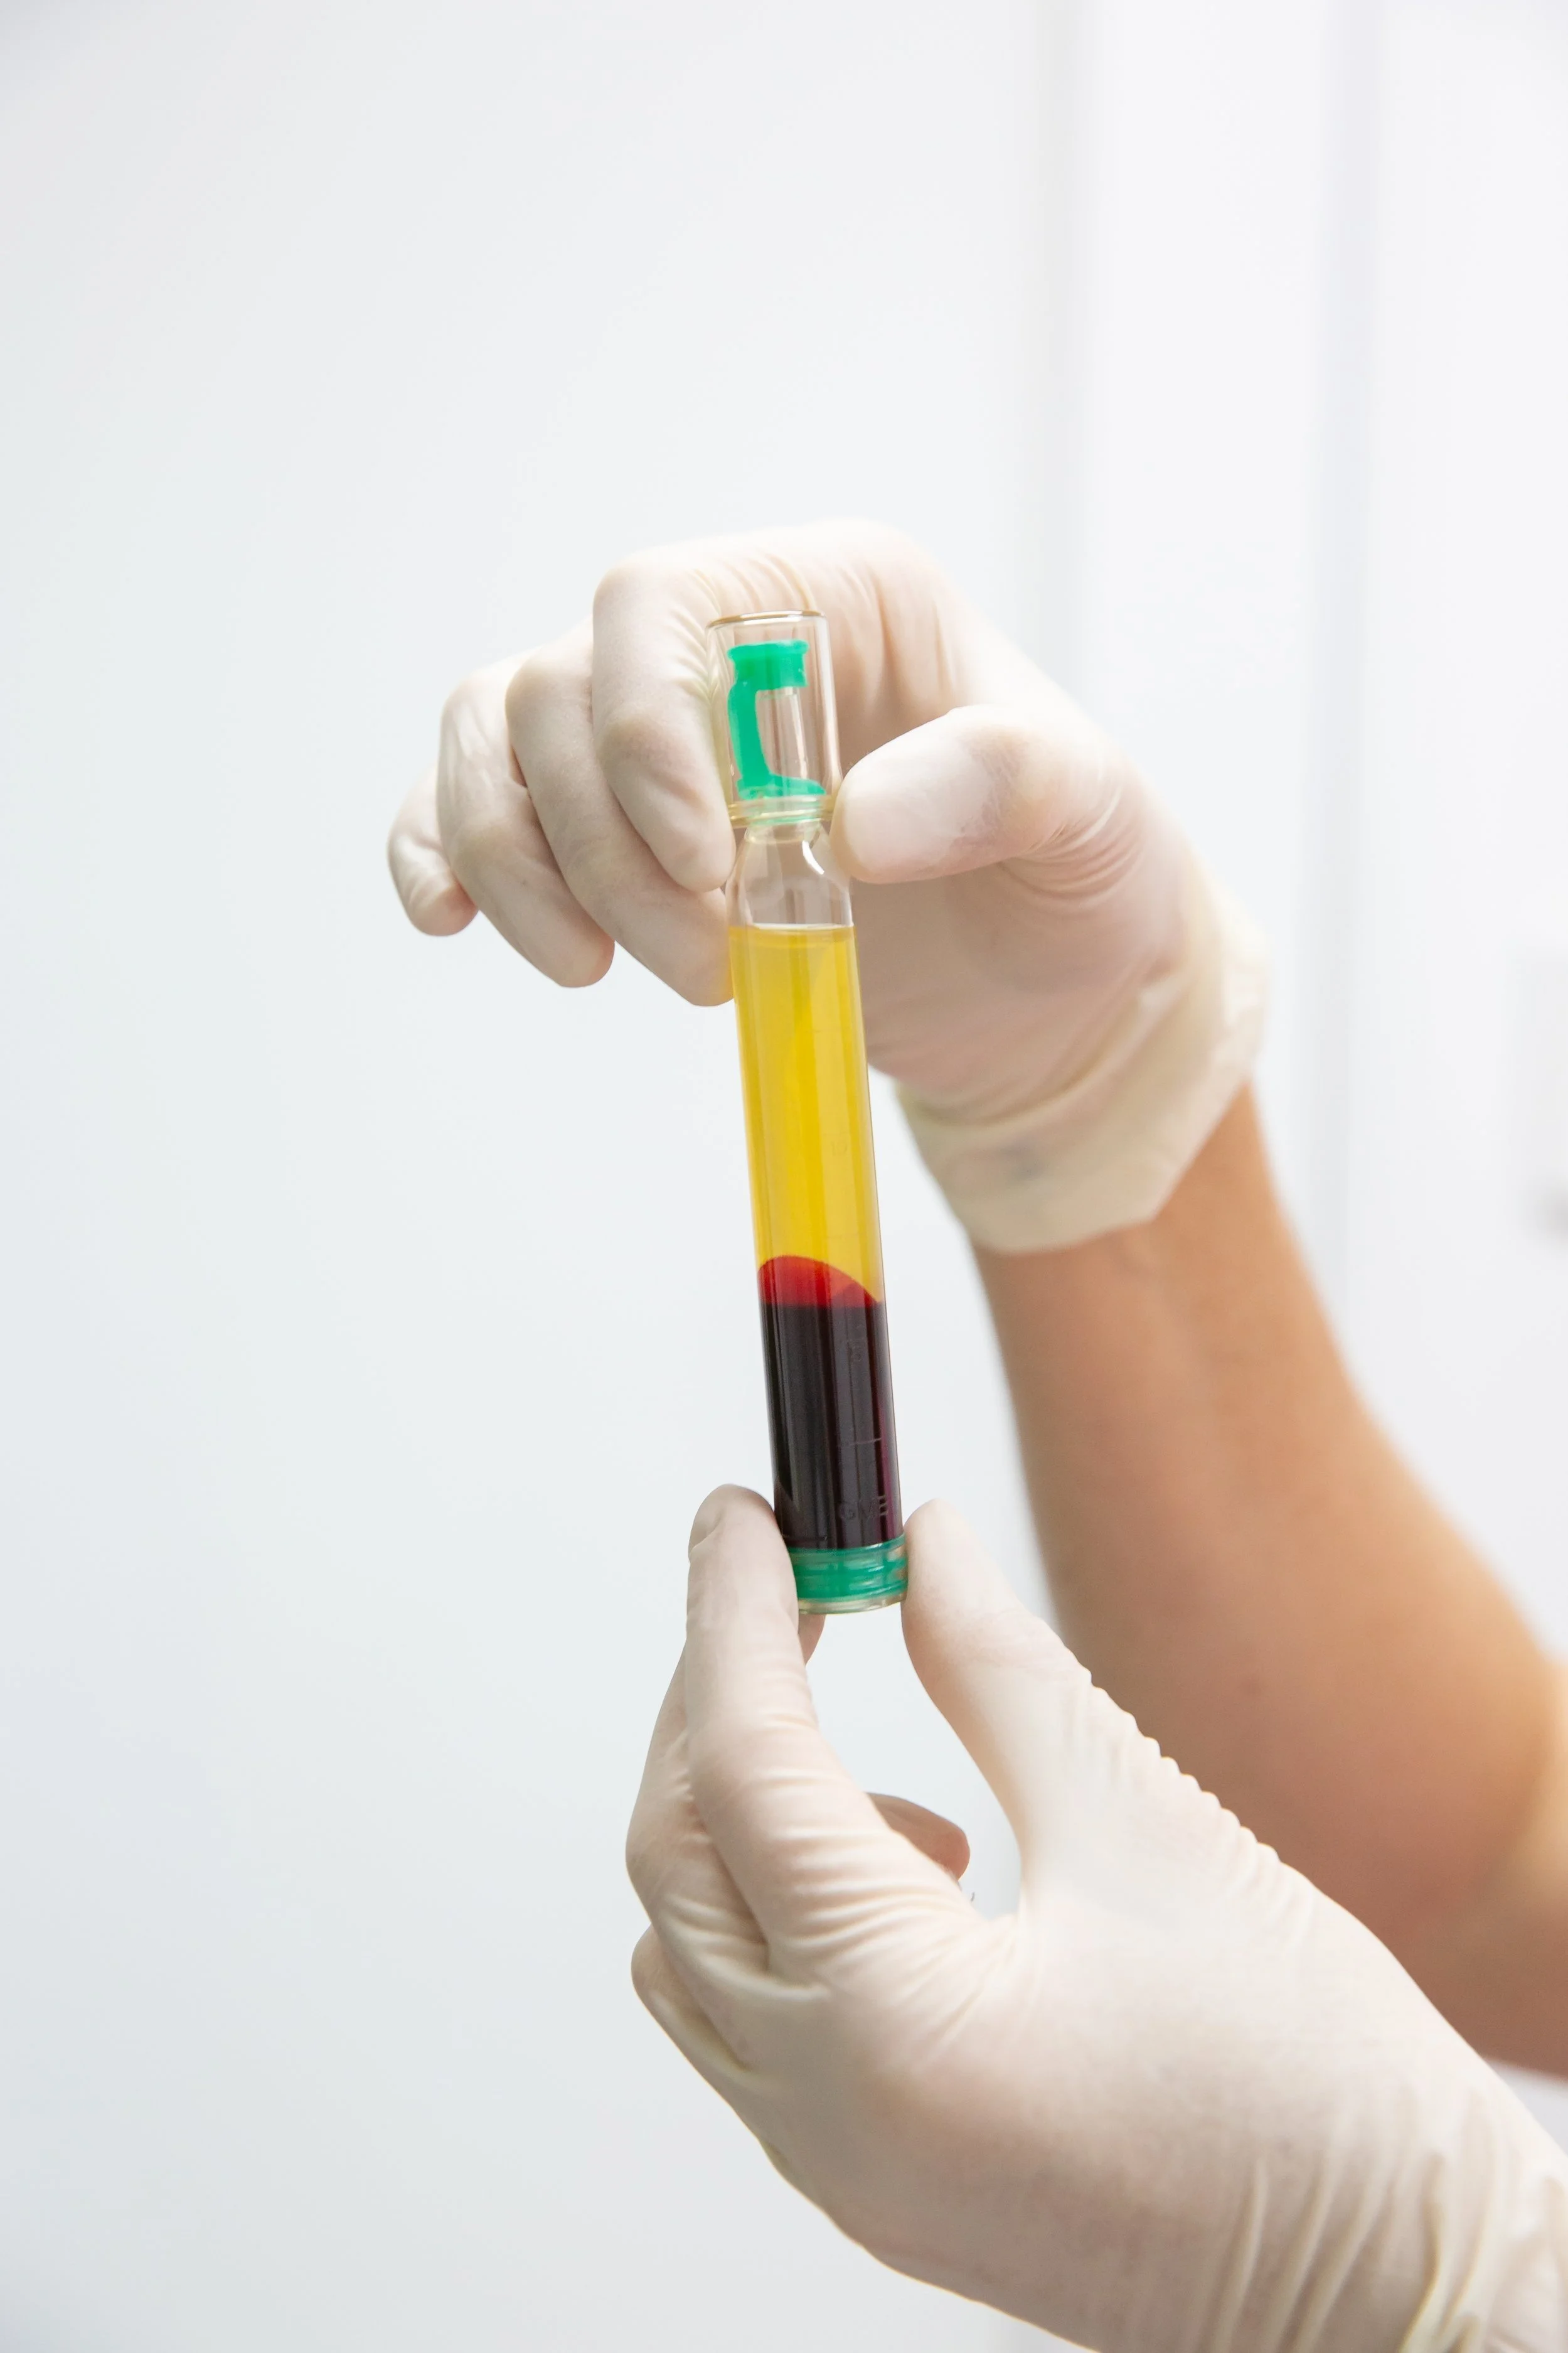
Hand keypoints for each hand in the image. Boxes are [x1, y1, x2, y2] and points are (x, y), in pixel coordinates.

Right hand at [387, 523, 1265, 1247]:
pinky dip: (444, 857)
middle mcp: (719, 645)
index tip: (702, 866)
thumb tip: (847, 820)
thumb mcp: (1092, 820)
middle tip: (704, 967)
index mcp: (829, 598)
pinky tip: (452, 921)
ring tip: (605, 974)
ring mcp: (649, 736)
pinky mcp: (608, 827)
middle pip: (563, 693)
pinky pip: (469, 804)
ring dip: (518, 868)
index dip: (643, 729)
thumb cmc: (1074, 878)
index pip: (659, 604)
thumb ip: (996, 786)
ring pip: (495, 742)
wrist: (1046, 992)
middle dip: (607, 848)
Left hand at [626, 1487, 1567, 2352]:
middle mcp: (827, 2114)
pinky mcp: (874, 2185)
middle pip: (681, 1856)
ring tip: (871, 1763)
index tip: (743, 1510)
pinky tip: (918, 1871)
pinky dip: (782, 1912)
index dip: (733, 1612)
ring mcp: (838, 2167)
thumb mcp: (1146, 1831)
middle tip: (788, 1592)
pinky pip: (750, 2024)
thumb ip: (999, 1674)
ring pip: (693, 1947)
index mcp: (890, 2023)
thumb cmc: (1315, 2084)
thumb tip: (919, 1545)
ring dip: (741, 1817)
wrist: (1399, 2297)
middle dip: (713, 1703)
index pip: (746, 1766)